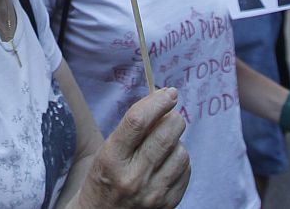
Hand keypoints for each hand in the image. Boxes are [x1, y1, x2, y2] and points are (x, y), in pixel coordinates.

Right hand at [76, 87, 190, 208]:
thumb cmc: (103, 179)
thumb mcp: (105, 151)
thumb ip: (132, 130)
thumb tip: (162, 102)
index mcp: (111, 159)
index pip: (137, 121)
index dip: (157, 102)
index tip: (168, 92)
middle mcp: (132, 177)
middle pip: (165, 134)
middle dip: (173, 117)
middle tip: (171, 113)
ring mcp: (153, 194)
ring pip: (181, 152)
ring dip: (177, 141)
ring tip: (164, 144)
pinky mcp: (168, 204)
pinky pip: (186, 171)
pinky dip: (180, 160)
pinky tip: (168, 161)